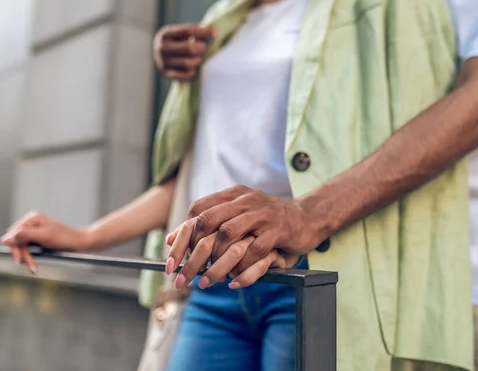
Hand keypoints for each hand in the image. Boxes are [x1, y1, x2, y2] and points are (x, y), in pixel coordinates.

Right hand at [0, 211, 92, 273]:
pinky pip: (29, 249)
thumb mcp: (44, 237)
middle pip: (17, 241)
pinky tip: (34, 264)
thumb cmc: (66, 238)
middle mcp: (32, 223)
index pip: (14, 234)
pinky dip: (31, 257)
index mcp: (32, 219)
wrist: (81, 243)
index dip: (16, 248)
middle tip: (30, 266)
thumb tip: (5, 238)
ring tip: (34, 268)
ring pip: (22, 247)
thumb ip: (24, 236)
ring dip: (27, 258)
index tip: (20, 260)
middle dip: (22, 254)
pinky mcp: (39, 239)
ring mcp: (35, 231)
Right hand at [153, 24, 216, 80]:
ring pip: (187, 63)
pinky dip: (191, 73)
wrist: (160, 56)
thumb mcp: (180, 34)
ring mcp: (162, 61)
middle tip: (205, 47)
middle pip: (189, 48)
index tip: (216, 34)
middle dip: (201, 48)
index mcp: (166, 34)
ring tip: (199, 59)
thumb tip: (213, 33)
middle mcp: (162, 47)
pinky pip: (182, 76)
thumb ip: (193, 32)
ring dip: (197, 61)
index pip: (188, 31)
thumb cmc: (176, 42)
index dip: (203, 32)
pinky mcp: (166, 73)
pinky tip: (194, 70)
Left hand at [166, 185, 324, 286]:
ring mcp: (262, 214)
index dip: (181, 236)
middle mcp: (245, 200)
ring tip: (203, 283)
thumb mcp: (237, 216)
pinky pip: (255, 251)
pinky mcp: (279, 230)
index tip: (171, 261)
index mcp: (233, 195)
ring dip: (213, 264)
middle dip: (190, 254)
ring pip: (228, 238)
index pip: (197, 210)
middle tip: (180, 278)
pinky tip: (233, 282)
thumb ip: (206, 224)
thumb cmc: (267, 221)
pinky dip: (242, 270)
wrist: (308, 217)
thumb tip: (170, 238)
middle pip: (207, 223)